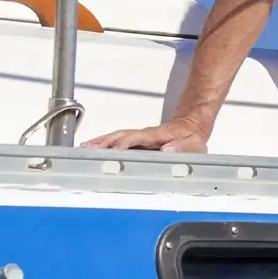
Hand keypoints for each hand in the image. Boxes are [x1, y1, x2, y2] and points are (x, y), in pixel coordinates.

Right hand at [87, 114, 212, 152]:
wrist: (191, 128)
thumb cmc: (191, 138)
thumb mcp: (194, 144)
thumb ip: (182, 147)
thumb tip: (168, 150)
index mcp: (156, 135)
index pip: (137, 137)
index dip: (125, 142)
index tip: (115, 149)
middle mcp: (144, 135)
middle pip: (120, 136)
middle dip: (104, 142)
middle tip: (88, 149)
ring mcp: (138, 137)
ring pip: (115, 137)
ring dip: (100, 142)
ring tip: (84, 149)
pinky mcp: (135, 141)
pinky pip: (116, 141)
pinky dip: (103, 144)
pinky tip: (92, 149)